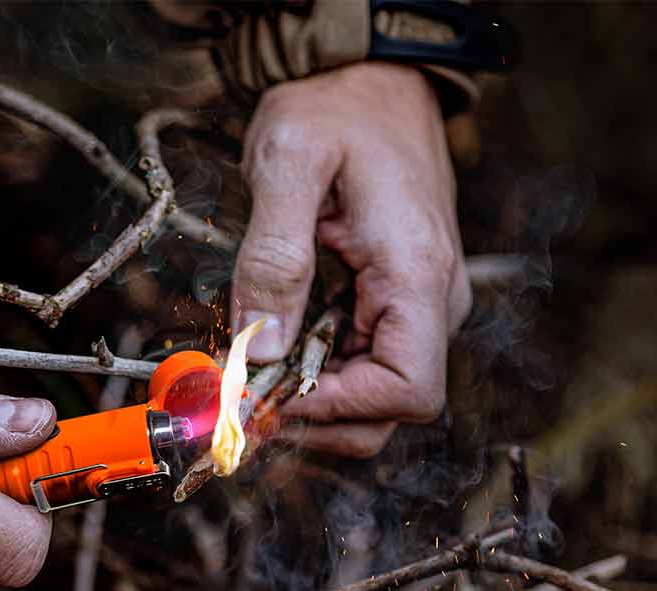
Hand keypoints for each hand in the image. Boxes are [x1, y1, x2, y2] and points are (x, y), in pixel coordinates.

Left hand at [231, 62, 471, 456]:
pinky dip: (316, 375)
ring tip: (256, 368)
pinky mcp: (395, 305)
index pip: (407, 391)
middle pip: (389, 412)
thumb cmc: (334, 108)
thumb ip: (273, 259)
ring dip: (311, 400)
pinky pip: (361, 366)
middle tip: (250, 394)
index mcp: (417, 275)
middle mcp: (432, 302)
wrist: (368, 81)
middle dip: (317, 417)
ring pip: (372, 399)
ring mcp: (416, 307)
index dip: (337, 410)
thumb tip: (262, 352)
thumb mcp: (288, 163)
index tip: (273, 395)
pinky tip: (277, 348)